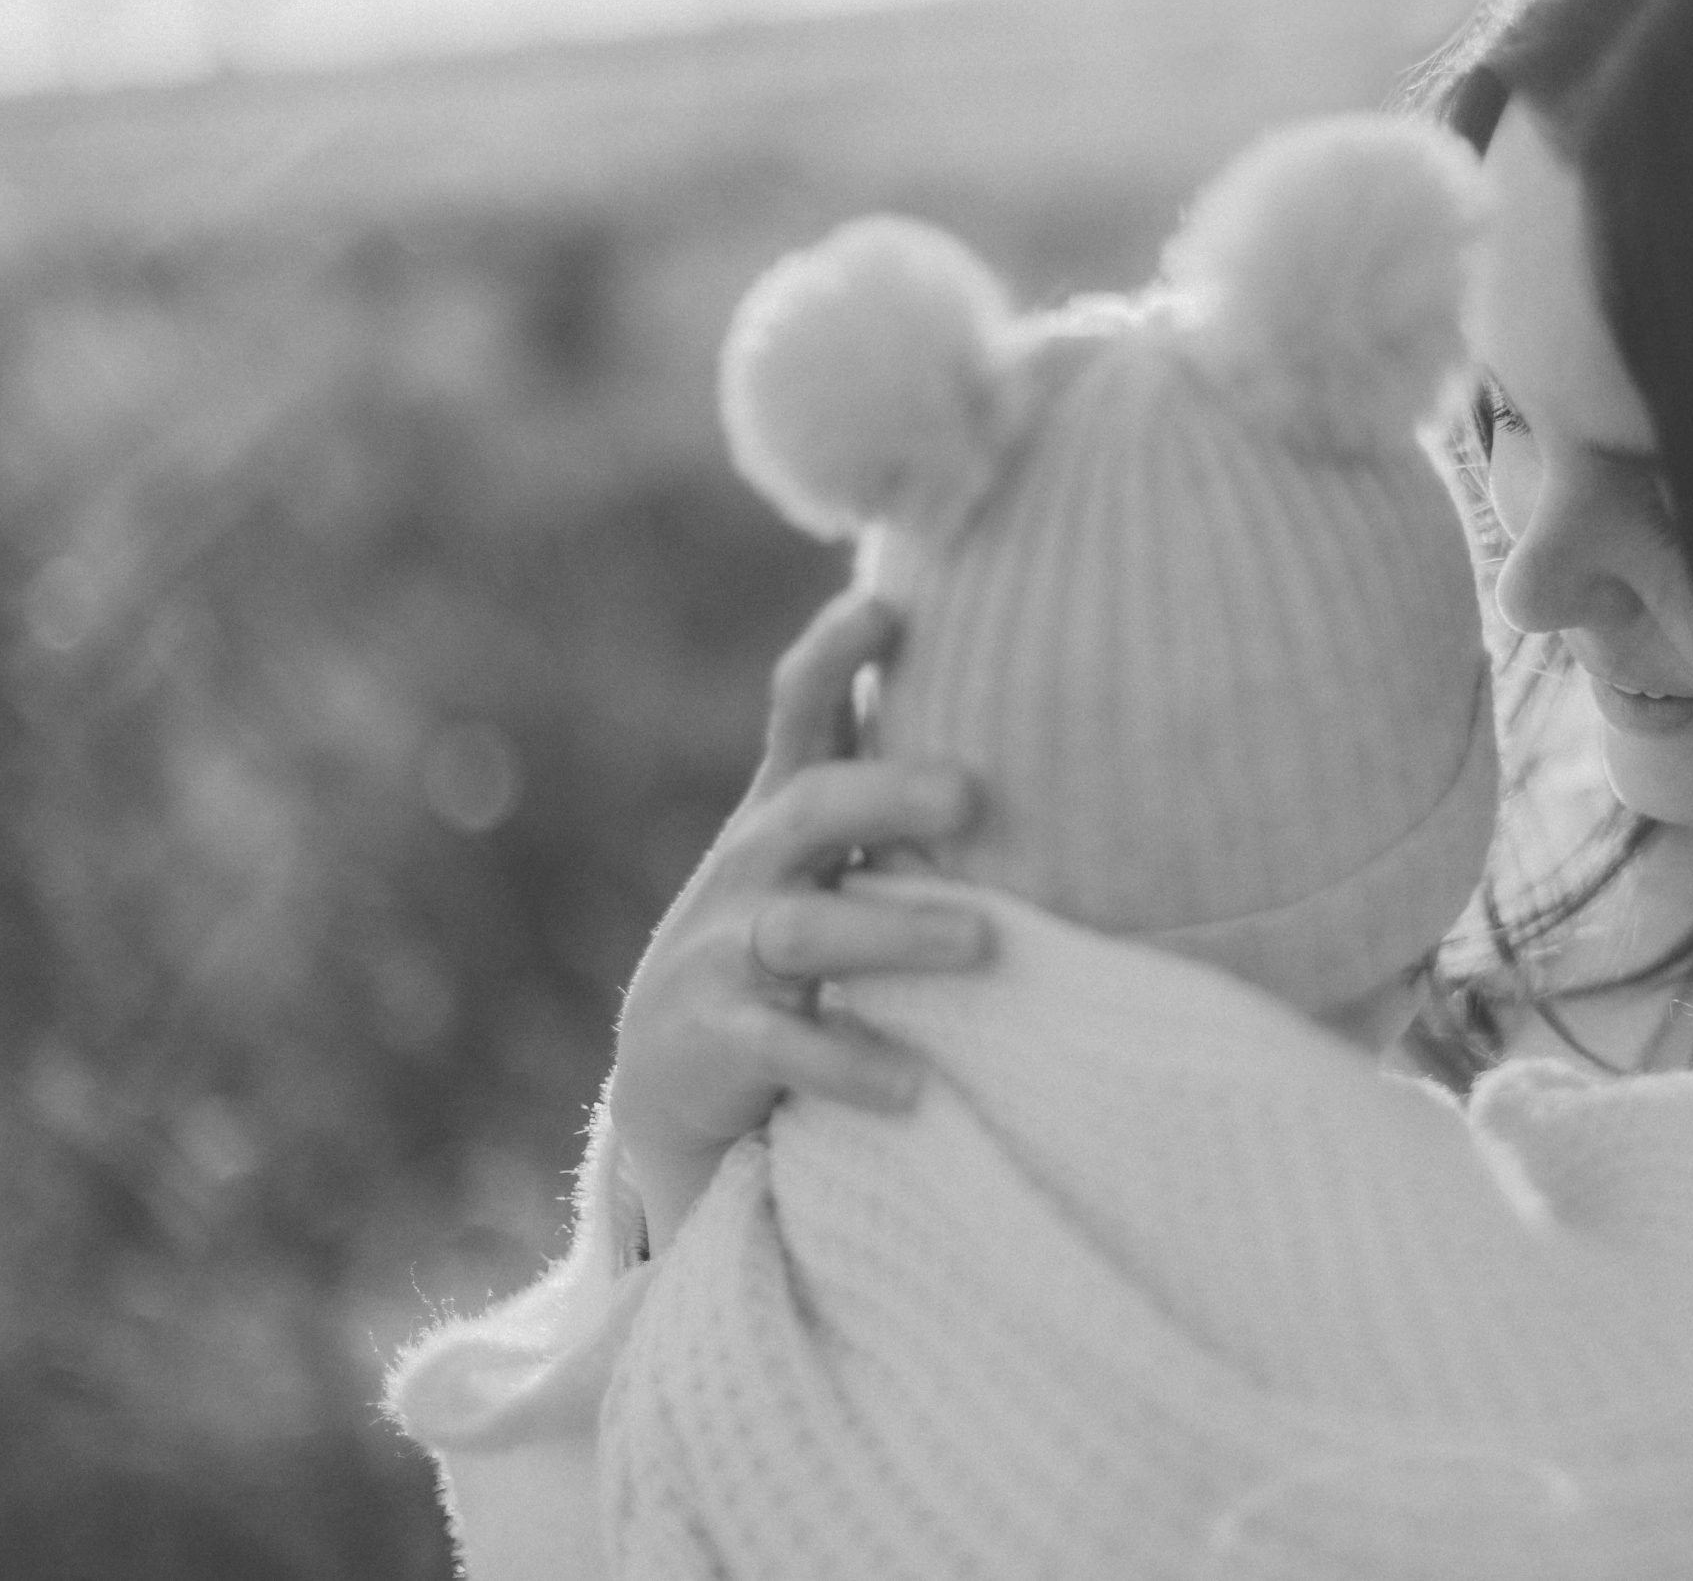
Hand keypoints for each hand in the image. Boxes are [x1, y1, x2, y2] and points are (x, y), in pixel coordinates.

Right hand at [609, 590, 991, 1254]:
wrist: (677, 1063)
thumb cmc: (790, 932)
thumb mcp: (822, 854)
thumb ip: (887, 791)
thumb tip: (1015, 702)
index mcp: (786, 810)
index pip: (802, 711)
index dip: (834, 655)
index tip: (886, 607)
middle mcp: (754, 865)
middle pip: (813, 810)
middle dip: (886, 796)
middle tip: (969, 796)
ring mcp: (728, 950)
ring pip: (806, 931)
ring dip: (894, 935)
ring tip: (981, 942)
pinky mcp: (719, 1036)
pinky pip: (786, 1046)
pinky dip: (851, 1062)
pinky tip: (914, 1084)